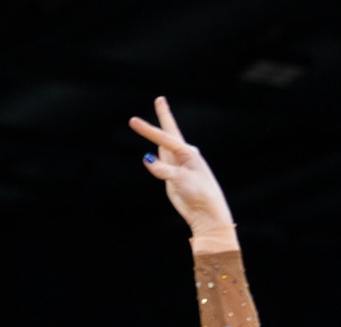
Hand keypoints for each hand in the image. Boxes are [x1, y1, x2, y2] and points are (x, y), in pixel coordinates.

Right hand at [129, 96, 233, 239]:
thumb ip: (164, 169)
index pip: (164, 138)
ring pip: (165, 146)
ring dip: (159, 134)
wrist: (207, 214)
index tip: (133, 123)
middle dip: (164, 116)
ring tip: (157, 120)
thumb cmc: (200, 194)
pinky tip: (151, 155)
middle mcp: (183, 156)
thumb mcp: (181, 180)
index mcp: (188, 153)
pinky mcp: (173, 178)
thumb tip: (147, 159)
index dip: (148, 131)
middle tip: (160, 99)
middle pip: (169, 133)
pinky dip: (156, 156)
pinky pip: (162, 163)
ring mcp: (178, 167)